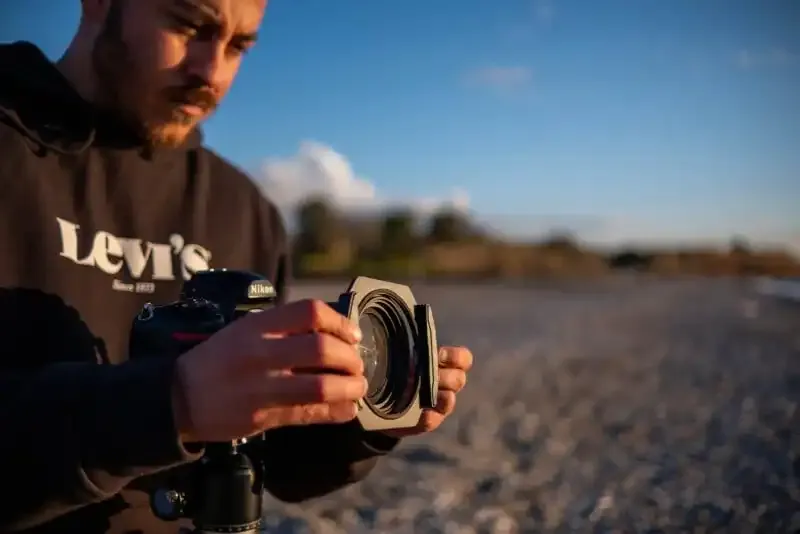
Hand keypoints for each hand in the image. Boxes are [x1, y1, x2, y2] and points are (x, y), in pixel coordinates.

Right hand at [172, 300, 367, 443]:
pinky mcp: (263, 417)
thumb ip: (283, 328)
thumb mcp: (245, 329)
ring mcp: (262, 387)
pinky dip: (336, 412)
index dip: (340, 323)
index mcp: (258, 325)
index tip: (352, 335)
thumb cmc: (220, 358)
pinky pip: (309, 414)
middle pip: (322, 349)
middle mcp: (262, 353)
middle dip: (350, 358)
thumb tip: (334, 332)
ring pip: (321, 386)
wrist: (179, 396)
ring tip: (358, 387)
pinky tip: (347, 409)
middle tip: (357, 364)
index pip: (310, 312)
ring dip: (349, 388)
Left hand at [381, 345, 472, 437]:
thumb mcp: (402, 354)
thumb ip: (408, 347)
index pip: (463, 359)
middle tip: (432, 375)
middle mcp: (445, 384)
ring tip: (435, 395)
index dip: (457, 358)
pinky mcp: (427, 421)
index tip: (441, 356)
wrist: (382, 401)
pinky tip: (424, 413)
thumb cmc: (397, 369)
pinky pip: (432, 420)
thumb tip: (401, 331)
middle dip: (447, 377)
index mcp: (444, 364)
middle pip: (458, 379)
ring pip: (449, 400)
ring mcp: (438, 405)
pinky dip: (430, 417)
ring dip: (444, 397)